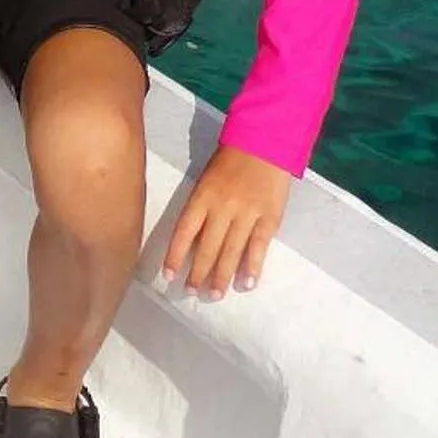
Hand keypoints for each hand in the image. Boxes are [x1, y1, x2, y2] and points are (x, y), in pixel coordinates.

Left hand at [161, 146, 292, 299]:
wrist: (265, 142)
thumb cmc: (230, 161)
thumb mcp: (207, 180)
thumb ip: (200, 208)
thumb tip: (192, 241)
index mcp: (202, 197)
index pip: (184, 232)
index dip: (175, 256)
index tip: (168, 276)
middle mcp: (222, 208)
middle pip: (207, 247)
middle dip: (198, 273)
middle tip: (192, 293)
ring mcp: (246, 214)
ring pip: (231, 252)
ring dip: (222, 276)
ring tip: (215, 295)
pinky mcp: (269, 218)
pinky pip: (258, 247)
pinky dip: (252, 267)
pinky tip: (246, 283)